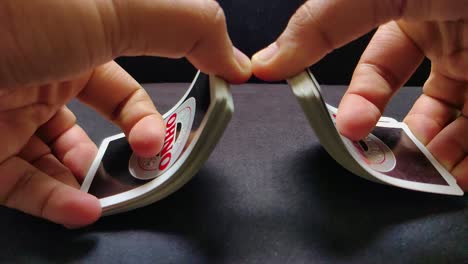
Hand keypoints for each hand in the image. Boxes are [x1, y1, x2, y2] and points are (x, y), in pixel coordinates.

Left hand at [0, 0, 250, 226]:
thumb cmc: (17, 11)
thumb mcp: (118, 5)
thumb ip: (187, 27)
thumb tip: (235, 61)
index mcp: (78, 36)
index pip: (128, 84)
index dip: (158, 109)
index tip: (184, 129)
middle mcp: (44, 71)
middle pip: (99, 124)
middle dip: (132, 147)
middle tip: (151, 160)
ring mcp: (10, 112)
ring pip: (61, 160)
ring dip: (94, 181)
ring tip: (116, 192)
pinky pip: (25, 185)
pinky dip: (59, 202)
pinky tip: (86, 209)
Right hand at [251, 0, 466, 189]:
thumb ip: (324, 23)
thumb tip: (269, 60)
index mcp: (415, 16)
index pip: (377, 71)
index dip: (358, 102)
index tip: (345, 129)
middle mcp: (453, 44)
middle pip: (417, 107)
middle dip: (400, 138)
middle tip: (388, 162)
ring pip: (456, 128)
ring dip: (439, 156)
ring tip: (428, 172)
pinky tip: (460, 175)